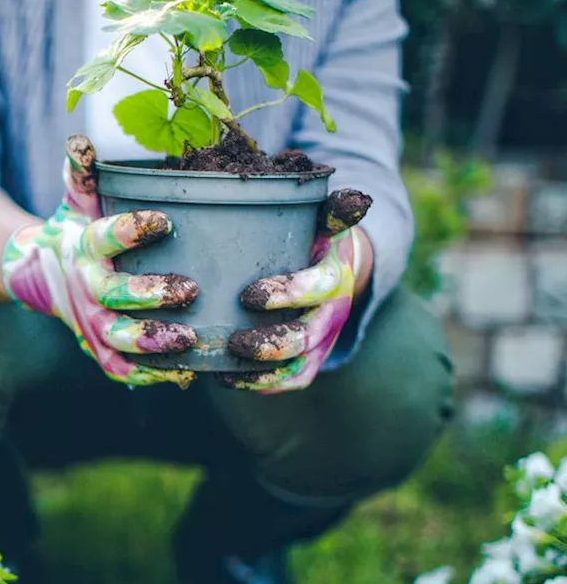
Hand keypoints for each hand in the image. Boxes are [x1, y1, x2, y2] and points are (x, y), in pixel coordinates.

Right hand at [0, 135, 199, 387]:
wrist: (42, 275)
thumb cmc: (77, 229)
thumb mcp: (78, 200)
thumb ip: (84, 173)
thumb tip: (81, 139)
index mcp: (85, 247)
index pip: (106, 237)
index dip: (133, 230)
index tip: (165, 220)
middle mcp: (86, 288)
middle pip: (114, 295)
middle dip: (150, 295)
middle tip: (189, 289)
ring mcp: (92, 323)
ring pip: (119, 338)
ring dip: (153, 340)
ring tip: (190, 337)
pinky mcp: (100, 349)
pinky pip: (122, 368)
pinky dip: (149, 374)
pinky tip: (184, 373)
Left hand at [218, 189, 374, 392]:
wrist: (338, 265)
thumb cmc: (316, 237)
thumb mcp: (324, 219)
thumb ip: (332, 210)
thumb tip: (356, 199)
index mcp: (335, 275)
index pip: (318, 288)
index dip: (287, 294)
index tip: (248, 296)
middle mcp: (332, 312)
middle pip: (307, 337)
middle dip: (271, 344)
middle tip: (234, 342)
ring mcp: (322, 340)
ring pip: (299, 367)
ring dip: (263, 371)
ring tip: (227, 365)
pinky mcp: (310, 359)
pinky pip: (291, 381)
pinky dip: (261, 385)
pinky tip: (226, 379)